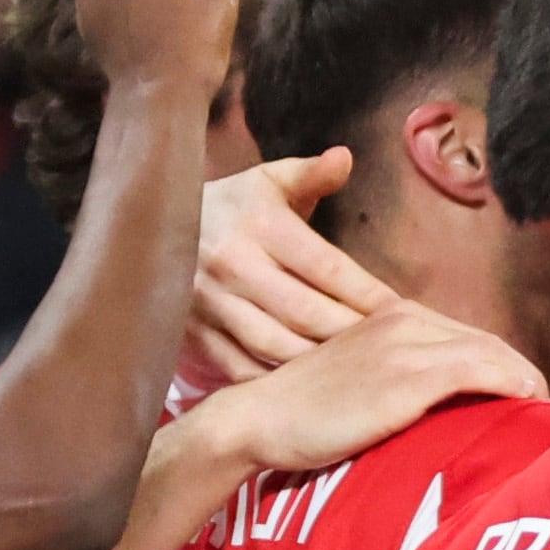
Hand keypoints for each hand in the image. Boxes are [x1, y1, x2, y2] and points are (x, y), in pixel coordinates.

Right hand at [184, 150, 397, 388]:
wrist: (148, 227)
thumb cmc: (229, 208)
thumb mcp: (266, 181)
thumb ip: (310, 174)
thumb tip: (345, 158)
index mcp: (258, 222)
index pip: (326, 266)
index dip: (367, 293)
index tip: (400, 312)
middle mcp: (232, 264)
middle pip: (305, 312)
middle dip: (351, 336)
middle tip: (390, 353)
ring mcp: (209, 304)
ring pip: (275, 345)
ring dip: (319, 365)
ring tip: (357, 376)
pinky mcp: (193, 335)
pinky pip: (241, 368)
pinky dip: (276, 383)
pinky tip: (307, 391)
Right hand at [205, 301, 545, 474]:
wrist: (257, 420)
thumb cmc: (299, 414)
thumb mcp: (354, 384)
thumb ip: (394, 383)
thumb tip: (435, 413)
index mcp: (392, 316)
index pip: (468, 338)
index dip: (503, 367)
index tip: (523, 400)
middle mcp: (405, 321)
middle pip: (487, 342)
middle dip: (521, 375)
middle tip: (545, 413)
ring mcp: (407, 346)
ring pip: (491, 354)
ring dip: (524, 383)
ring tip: (542, 418)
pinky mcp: (408, 376)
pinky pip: (480, 371)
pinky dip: (512, 385)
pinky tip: (528, 405)